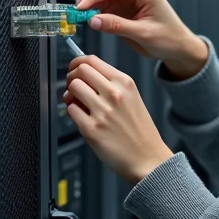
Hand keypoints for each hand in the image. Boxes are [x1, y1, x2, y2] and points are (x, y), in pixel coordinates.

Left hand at [64, 54, 174, 184]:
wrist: (148, 159)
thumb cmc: (140, 132)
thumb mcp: (132, 98)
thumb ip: (110, 85)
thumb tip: (83, 77)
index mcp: (125, 83)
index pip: (92, 60)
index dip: (77, 63)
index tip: (74, 69)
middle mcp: (114, 94)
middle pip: (80, 71)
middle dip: (71, 77)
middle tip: (73, 87)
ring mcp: (102, 111)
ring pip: (73, 88)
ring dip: (70, 95)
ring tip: (77, 103)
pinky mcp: (92, 129)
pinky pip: (71, 110)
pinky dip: (72, 112)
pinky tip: (81, 118)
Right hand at [75, 0, 208, 78]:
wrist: (179, 47)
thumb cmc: (169, 39)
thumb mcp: (143, 34)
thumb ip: (116, 26)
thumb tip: (93, 20)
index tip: (81, 8)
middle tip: (79, 11)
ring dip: (90, 2)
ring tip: (82, 17)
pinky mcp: (125, 7)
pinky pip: (105, 3)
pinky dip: (95, 10)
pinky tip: (91, 19)